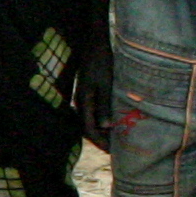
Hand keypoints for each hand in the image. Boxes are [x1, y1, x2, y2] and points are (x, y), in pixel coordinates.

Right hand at [77, 32, 119, 153]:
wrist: (94, 44)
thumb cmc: (102, 62)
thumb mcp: (105, 84)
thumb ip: (103, 106)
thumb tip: (105, 127)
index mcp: (83, 102)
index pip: (89, 129)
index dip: (100, 142)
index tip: (111, 152)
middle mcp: (80, 102)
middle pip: (88, 128)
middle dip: (100, 140)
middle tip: (115, 150)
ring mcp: (82, 97)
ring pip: (90, 121)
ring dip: (101, 131)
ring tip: (114, 139)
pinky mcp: (87, 92)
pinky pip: (92, 112)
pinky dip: (101, 120)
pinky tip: (110, 122)